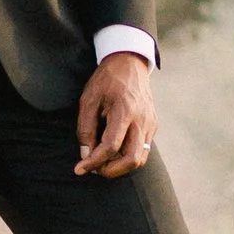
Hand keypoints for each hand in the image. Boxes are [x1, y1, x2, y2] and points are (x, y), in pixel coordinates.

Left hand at [75, 51, 155, 176]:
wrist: (129, 63)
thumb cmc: (107, 79)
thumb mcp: (89, 99)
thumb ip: (86, 128)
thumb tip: (86, 154)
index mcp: (124, 111)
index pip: (110, 146)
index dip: (94, 161)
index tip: (80, 169)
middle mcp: (142, 120)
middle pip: (132, 159)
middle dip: (111, 171)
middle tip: (94, 169)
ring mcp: (150, 123)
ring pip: (141, 158)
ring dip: (121, 166)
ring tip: (103, 161)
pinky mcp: (153, 125)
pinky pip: (143, 149)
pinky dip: (128, 156)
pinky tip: (114, 151)